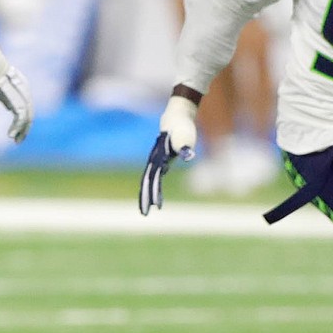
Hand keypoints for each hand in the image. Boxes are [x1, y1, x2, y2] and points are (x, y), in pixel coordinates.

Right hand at [0, 65, 32, 142]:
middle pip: (29, 113)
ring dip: (21, 130)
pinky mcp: (17, 99)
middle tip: (19, 141)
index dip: (23, 120)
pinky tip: (11, 135)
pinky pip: (20, 117)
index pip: (26, 107)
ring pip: (26, 117)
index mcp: (23, 87)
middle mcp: (25, 91)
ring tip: (15, 140)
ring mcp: (23, 95)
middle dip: (25, 129)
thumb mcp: (0, 87)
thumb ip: (7, 98)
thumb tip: (9, 109)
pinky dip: (17, 127)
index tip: (18, 131)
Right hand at [138, 96, 197, 214]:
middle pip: (147, 182)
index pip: (153, 177)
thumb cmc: (182, 126)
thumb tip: (187, 153)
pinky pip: (155, 179)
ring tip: (149, 210)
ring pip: (149, 182)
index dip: (153, 190)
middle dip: (145, 197)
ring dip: (148, 195)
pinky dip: (155, 190)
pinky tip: (157, 201)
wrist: (176, 118)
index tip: (155, 204)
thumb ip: (185, 144)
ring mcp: (156, 161)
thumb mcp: (185, 134)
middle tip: (144, 214)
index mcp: (158, 156)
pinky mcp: (161, 163)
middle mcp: (155, 160)